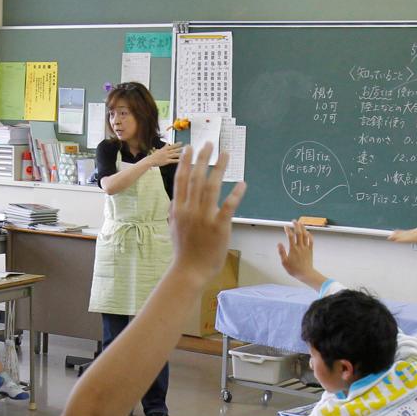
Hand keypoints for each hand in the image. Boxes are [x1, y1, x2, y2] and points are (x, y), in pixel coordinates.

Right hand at [147, 143, 183, 167]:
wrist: (150, 160)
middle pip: (174, 150)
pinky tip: (180, 160)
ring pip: (174, 154)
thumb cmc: (154, 156)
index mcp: (164, 149)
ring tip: (184, 153)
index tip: (181, 142)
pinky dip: (176, 160)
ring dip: (179, 153)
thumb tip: (167, 143)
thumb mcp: (159, 150)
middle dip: (179, 148)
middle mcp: (166, 152)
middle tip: (185, 147)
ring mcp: (166, 156)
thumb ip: (164, 147)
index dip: (177, 144)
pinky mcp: (166, 161)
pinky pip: (172, 160)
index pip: (172, 146)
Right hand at [170, 143, 245, 281]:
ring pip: (212, 187)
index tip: (191, 148)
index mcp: (179, 209)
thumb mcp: (174, 228)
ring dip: (219, 168)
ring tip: (226, 154)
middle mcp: (190, 210)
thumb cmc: (184, 252)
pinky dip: (235, 194)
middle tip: (210, 143)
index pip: (182, 180)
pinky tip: (241, 183)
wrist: (189, 271)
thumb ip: (176, 213)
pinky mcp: (219, 227)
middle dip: (203, 158)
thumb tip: (175, 202)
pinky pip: (228, 206)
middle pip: (197, 178)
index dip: (187, 162)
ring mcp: (204, 218)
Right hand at [277, 221, 317, 284]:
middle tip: (293, 221)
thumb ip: (281, 252)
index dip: (288, 230)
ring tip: (300, 223)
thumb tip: (279, 243)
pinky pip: (311, 240)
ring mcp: (306, 248)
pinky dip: (309, 235)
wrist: (305, 274)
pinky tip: (308, 232)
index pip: (290, 236)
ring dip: (303, 228)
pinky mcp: (310, 250)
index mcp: (293, 249)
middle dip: (296, 226)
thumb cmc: (294, 269)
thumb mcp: (284, 262)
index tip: (285, 226)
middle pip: (299, 233)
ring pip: (305, 235)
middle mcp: (300, 247)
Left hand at [388, 219, 416, 244]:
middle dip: (397, 238)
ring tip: (390, 237)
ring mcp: (414, 236)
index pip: (410, 237)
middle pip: (405, 238)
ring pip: (404, 237)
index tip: (397, 239)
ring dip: (397, 236)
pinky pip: (405, 234)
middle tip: (390, 238)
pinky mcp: (413, 233)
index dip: (403, 238)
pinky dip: (400, 233)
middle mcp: (416, 237)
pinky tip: (395, 233)